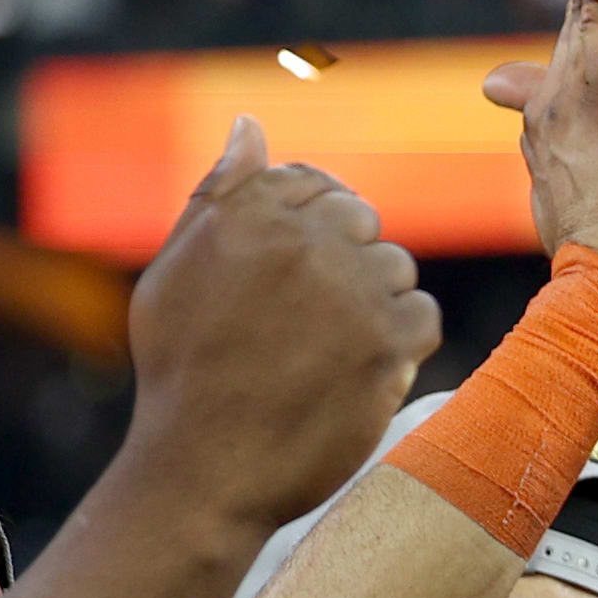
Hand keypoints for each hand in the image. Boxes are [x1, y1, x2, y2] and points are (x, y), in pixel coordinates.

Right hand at [121, 120, 443, 530]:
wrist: (203, 471)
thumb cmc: (181, 373)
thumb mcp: (175, 273)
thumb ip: (220, 195)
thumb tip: (250, 125)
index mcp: (245, 213)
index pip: (310, 181)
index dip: (307, 230)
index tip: (291, 278)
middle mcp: (300, 240)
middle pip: (359, 219)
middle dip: (341, 262)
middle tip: (304, 324)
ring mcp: (350, 290)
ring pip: (394, 267)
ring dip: (372, 304)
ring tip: (323, 354)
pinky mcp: (389, 341)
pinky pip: (422, 315)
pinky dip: (399, 344)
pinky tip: (354, 372)